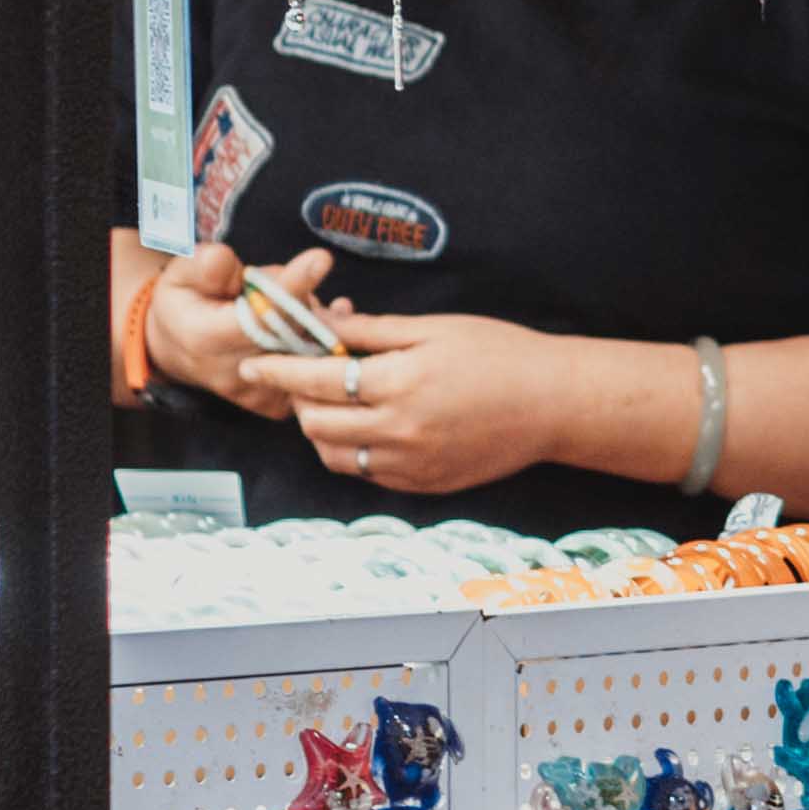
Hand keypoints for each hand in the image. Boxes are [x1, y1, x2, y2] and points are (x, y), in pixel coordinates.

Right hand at [131, 239, 334, 408]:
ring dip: (317, 317)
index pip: (258, 315)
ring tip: (299, 294)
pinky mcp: (278, 403)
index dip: (292, 288)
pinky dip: (325, 338)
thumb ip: (206, 265)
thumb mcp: (181, 273)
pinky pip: (315, 369)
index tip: (320, 259)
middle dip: (306, 297)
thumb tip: (228, 262)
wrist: (178, 349)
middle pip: (293, 332)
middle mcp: (235, 374)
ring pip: (311, 350)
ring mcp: (260, 393)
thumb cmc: (183, 303)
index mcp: (206, 340)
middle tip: (308, 267)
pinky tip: (330, 314)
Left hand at [269, 306, 588, 495]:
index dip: (277, 370)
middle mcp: (399, 432)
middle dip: (297, 400)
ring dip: (321, 430)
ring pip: (335, 456)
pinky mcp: (424, 484)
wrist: (555, 404)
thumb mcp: (433, 329)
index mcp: (399, 384)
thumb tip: (321, 324)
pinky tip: (366, 427)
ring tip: (332, 405)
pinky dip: (353, 451)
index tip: (253, 363)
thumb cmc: (500, 355)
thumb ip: (371, 331)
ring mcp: (411, 465)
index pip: (315, 380)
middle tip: (302, 379)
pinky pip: (367, 474)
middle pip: (316, 423)